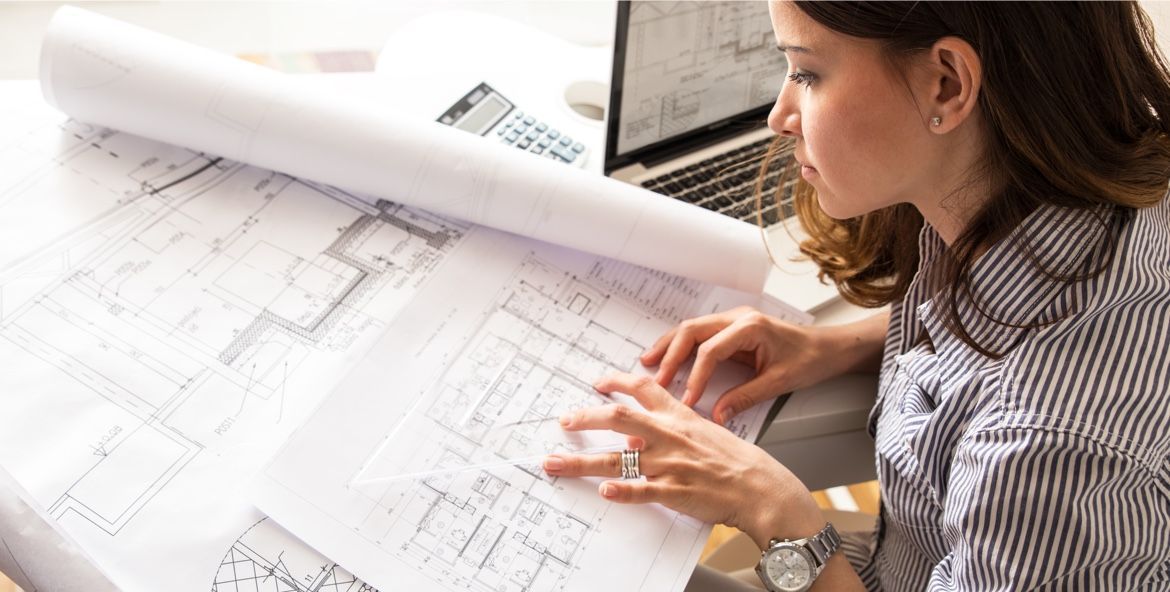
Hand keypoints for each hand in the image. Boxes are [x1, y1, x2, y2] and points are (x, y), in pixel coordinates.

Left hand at [542, 372, 823, 547]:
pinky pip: (643, 491)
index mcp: (679, 418)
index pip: (643, 389)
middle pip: (618, 419)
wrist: (762, 487)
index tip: (596, 382)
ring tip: (554, 464)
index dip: (616, 382)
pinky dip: (622, 492)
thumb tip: (641, 431)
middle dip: (585, 419)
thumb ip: (675, 427)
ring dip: (581, 463)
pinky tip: (604, 492)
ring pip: (618, 460)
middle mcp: (670, 437)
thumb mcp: (707, 431)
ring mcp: (670, 465)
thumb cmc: (737, 462)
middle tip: (564, 421)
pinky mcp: (675, 493)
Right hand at [641, 306, 839, 423]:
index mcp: (750, 327)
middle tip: (655, 379)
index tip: (687, 400)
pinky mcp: (731, 329)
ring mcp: (732, 321)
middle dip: (670, 355)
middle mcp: (737, 318)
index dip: (695, 376)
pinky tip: (667, 359)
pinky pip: (699, 335)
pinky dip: (681, 347)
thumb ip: (745, 397)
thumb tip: (717, 415)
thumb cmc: (809, 360)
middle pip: (692, 331)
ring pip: (691, 329)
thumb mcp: (778, 382)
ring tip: (648, 363)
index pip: (711, 351)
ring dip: (669, 346)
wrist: (827, 347)